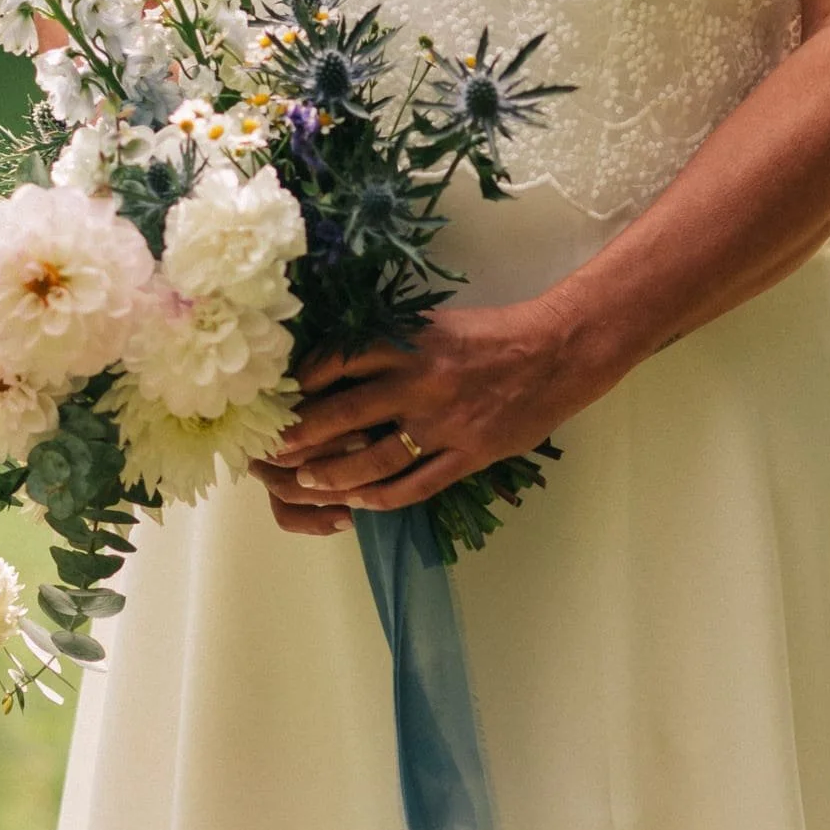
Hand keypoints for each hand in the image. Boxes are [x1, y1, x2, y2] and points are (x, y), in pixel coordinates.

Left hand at [250, 296, 606, 534]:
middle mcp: (419, 383)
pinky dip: (383, 498)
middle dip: (302, 436)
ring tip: (310, 482)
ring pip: (374, 459)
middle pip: (343, 414)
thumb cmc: (492, 334)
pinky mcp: (468, 454)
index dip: (304, 383)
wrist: (556, 352)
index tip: (283, 397)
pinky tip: (361, 503)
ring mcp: (443, 423)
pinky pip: (416, 485)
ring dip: (334, 474)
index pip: (339, 362)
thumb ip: (393, 345)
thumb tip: (340, 366)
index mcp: (409, 344)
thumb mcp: (435, 326)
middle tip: (274, 452)